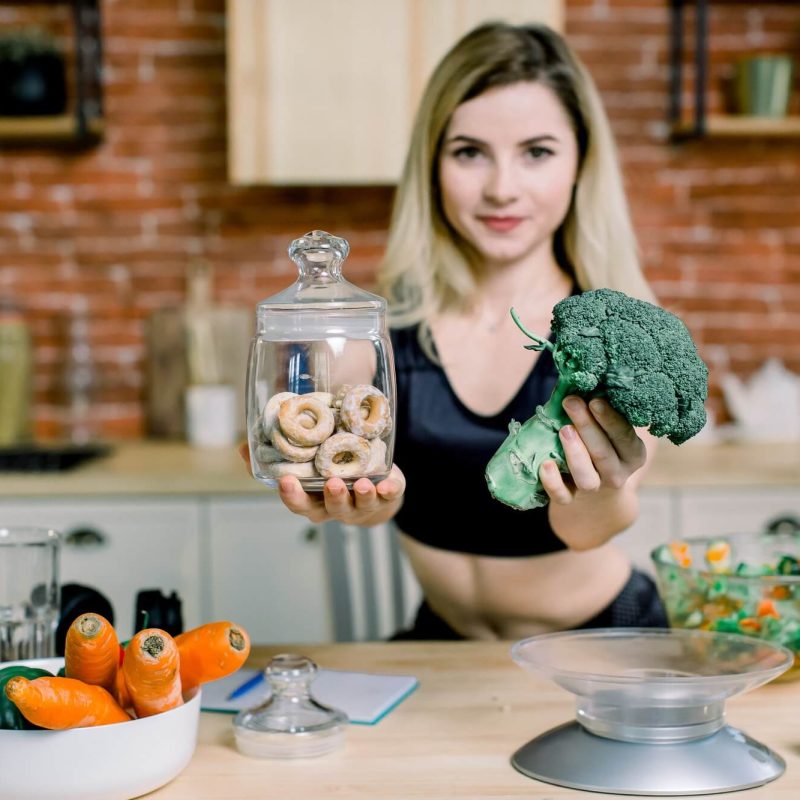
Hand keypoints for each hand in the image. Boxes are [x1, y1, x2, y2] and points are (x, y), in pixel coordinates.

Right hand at [278, 464, 405, 525]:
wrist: (373, 491)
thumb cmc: (336, 473)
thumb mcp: (318, 466)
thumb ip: (302, 455)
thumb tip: (279, 433)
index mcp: (317, 502)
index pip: (300, 504)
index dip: (292, 495)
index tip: (286, 481)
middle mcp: (338, 508)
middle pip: (333, 508)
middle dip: (334, 496)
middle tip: (332, 484)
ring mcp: (363, 506)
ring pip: (362, 504)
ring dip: (362, 495)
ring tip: (362, 484)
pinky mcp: (386, 497)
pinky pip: (389, 497)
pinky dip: (388, 491)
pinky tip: (386, 486)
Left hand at [540, 396, 646, 505]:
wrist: (596, 498)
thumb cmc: (599, 448)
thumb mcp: (607, 432)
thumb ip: (596, 411)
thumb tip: (575, 379)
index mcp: (631, 454)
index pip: (624, 436)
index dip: (610, 419)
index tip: (595, 399)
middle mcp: (616, 474)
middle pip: (603, 453)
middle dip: (587, 426)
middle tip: (571, 402)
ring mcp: (593, 489)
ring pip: (586, 477)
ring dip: (575, 452)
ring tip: (563, 430)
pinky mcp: (571, 500)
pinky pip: (562, 496)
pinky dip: (553, 482)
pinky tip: (545, 464)